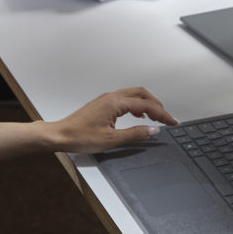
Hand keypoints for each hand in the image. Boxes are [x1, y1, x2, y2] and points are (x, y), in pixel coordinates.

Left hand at [49, 88, 177, 152]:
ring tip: (155, 117)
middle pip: (141, 93)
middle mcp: (111, 97)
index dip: (162, 114)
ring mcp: (106, 99)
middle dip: (157, 104)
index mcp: (115, 103)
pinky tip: (137, 115)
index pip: (146, 105)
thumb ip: (135, 134)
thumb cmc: (80, 136)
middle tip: (166, 118)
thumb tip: (153, 131)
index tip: (172, 122)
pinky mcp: (102, 104)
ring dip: (146, 103)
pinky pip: (124, 99)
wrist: (60, 135)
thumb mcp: (112, 140)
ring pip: (133, 95)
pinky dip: (136, 105)